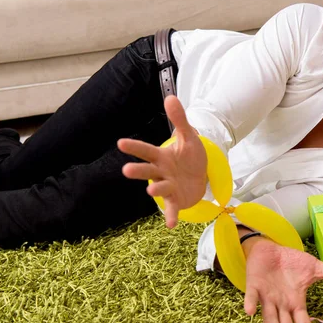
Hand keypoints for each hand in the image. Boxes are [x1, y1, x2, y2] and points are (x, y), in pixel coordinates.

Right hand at [118, 96, 207, 227]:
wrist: (201, 176)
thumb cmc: (190, 157)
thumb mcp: (189, 137)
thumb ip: (179, 119)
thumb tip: (171, 96)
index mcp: (161, 156)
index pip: (146, 150)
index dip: (135, 147)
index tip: (120, 142)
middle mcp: (161, 172)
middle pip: (147, 170)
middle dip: (138, 170)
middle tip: (126, 170)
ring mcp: (168, 187)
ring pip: (159, 188)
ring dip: (155, 189)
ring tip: (151, 190)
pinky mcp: (176, 200)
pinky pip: (172, 208)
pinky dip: (171, 216)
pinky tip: (171, 225)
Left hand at [242, 238, 322, 322]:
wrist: (270, 248)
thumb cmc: (291, 262)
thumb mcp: (315, 267)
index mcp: (295, 302)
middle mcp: (281, 304)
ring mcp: (267, 296)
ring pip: (269, 316)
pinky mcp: (254, 285)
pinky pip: (252, 296)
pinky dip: (250, 303)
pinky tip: (250, 311)